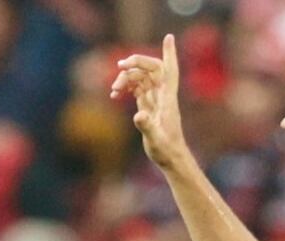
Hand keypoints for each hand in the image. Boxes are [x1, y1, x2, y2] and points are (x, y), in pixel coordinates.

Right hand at [113, 34, 190, 170]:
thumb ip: (147, 126)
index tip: (169, 36)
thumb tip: (138, 116)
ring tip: (114, 89)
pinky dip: (126, 87)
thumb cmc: (166, 151)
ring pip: (142, 78)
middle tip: (120, 66)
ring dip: (127, 77)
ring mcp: (156, 100)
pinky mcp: (149, 107)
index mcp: (167, 99)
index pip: (169, 70)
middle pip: (152, 69)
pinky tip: (115, 94)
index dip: (169, 53)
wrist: (171, 160)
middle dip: (136, 63)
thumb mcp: (155, 140)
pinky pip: (137, 89)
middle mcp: (163, 96)